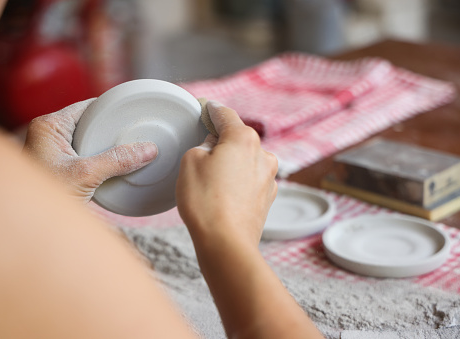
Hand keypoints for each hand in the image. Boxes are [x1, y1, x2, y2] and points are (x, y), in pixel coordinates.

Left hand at [23, 99, 157, 201]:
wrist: (29, 226)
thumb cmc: (44, 197)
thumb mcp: (85, 175)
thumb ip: (116, 161)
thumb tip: (149, 150)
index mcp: (49, 126)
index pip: (88, 106)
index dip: (112, 108)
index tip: (135, 113)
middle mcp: (50, 135)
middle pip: (91, 123)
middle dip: (113, 129)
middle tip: (138, 133)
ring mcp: (55, 152)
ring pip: (90, 141)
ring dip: (108, 146)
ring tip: (132, 148)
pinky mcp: (61, 168)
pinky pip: (87, 156)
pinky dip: (102, 160)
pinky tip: (117, 167)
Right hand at [176, 100, 277, 248]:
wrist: (226, 242)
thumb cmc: (206, 202)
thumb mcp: (190, 161)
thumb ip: (202, 145)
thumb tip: (212, 148)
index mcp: (244, 139)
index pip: (225, 115)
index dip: (212, 110)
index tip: (206, 107)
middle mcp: (263, 154)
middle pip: (238, 138)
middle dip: (220, 142)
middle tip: (201, 151)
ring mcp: (269, 177)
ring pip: (245, 160)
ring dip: (230, 163)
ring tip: (211, 180)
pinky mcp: (267, 198)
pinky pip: (250, 180)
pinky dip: (238, 181)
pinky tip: (223, 194)